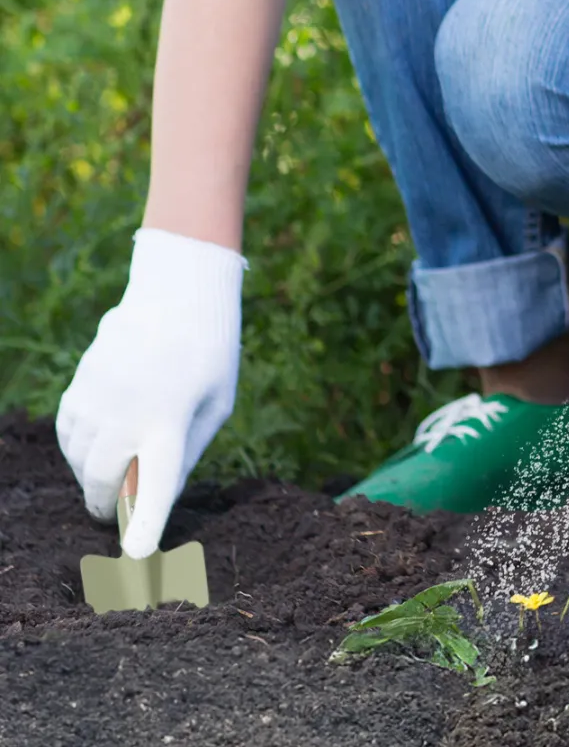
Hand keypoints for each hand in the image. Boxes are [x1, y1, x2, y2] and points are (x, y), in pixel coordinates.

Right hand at [57, 228, 244, 558]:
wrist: (179, 294)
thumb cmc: (209, 355)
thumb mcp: (216, 407)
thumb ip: (186, 455)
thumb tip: (155, 499)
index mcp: (172, 420)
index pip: (156, 482)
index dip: (147, 522)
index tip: (137, 555)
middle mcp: (129, 411)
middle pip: (105, 481)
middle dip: (108, 506)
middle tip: (115, 516)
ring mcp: (98, 397)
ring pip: (80, 460)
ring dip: (93, 475)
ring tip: (115, 467)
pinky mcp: (79, 385)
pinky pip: (69, 434)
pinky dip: (80, 447)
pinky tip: (100, 438)